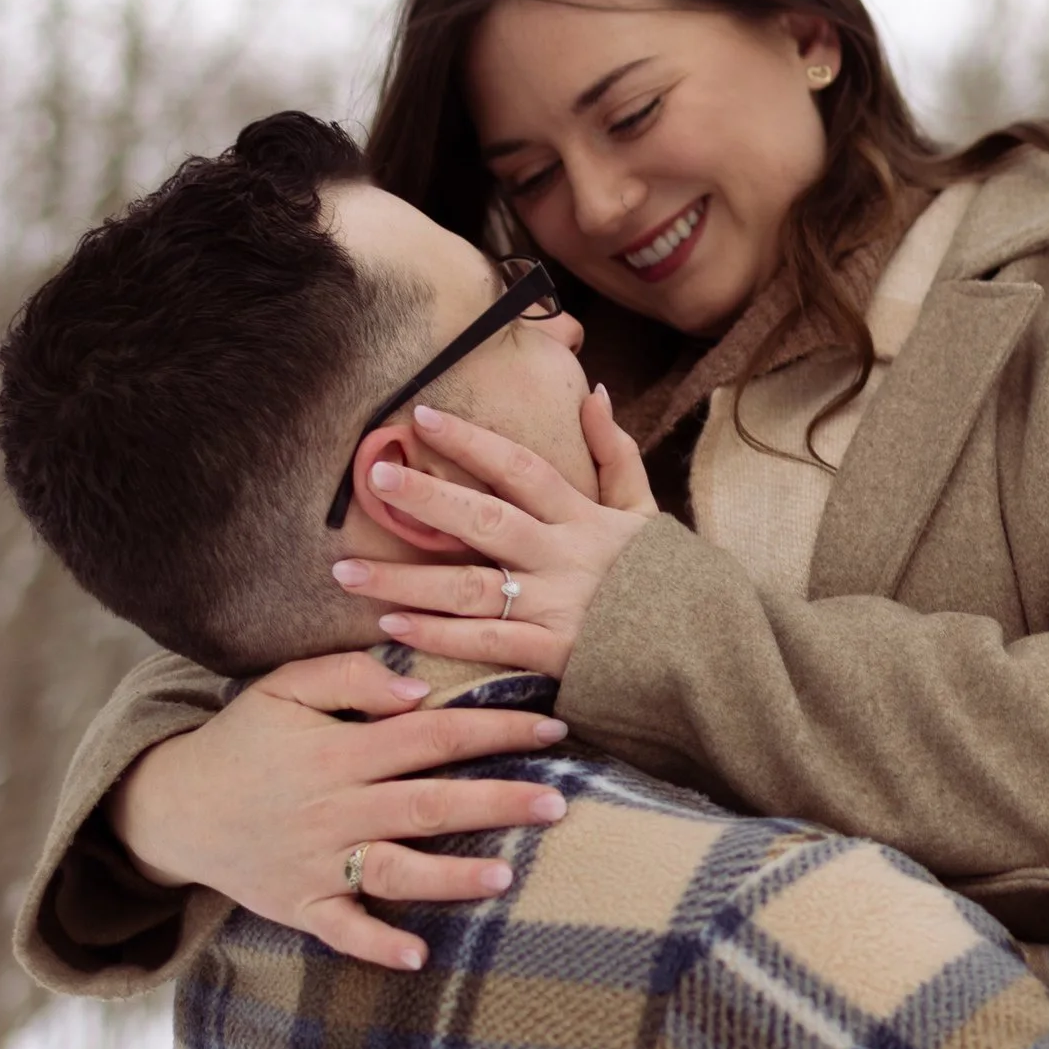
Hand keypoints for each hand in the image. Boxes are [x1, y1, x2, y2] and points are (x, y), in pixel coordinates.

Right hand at [110, 652, 573, 976]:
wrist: (172, 806)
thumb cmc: (244, 739)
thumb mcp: (284, 688)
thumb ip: (350, 677)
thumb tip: (417, 691)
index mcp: (339, 752)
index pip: (433, 736)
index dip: (495, 728)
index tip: (553, 727)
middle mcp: (334, 809)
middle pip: (428, 803)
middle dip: (498, 802)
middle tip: (560, 802)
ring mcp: (318, 862)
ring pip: (395, 870)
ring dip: (451, 876)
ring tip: (507, 877)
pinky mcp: (300, 905)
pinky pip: (342, 930)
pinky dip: (377, 944)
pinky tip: (419, 953)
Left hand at [330, 385, 654, 677]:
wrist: (702, 655)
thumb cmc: (667, 579)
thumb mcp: (645, 512)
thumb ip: (615, 454)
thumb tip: (591, 392)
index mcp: (584, 519)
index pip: (521, 468)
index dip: (473, 441)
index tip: (423, 416)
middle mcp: (564, 558)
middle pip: (486, 519)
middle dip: (427, 497)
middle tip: (375, 476)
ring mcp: (556, 608)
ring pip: (470, 587)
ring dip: (405, 579)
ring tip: (346, 570)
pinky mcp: (553, 656)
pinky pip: (486, 643)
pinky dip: (438, 635)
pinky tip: (392, 624)